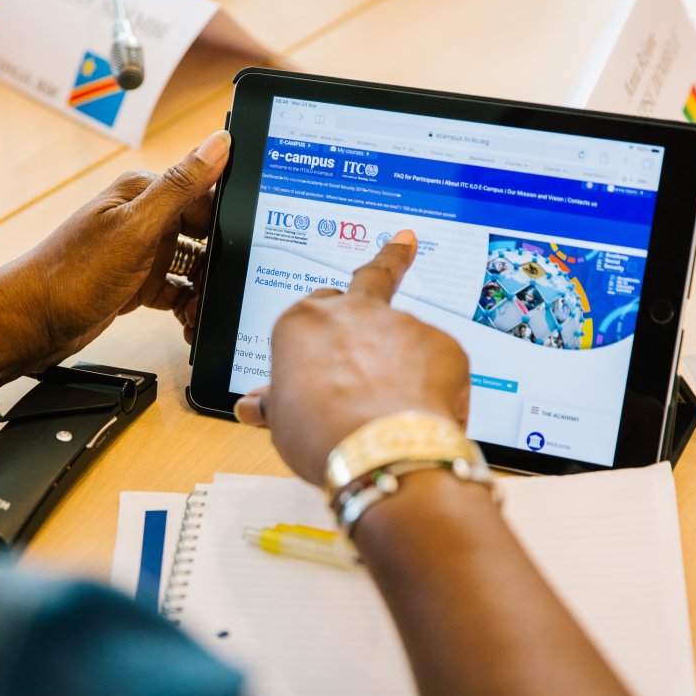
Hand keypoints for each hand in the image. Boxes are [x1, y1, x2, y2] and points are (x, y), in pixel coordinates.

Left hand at [0, 130, 228, 375]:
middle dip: (220, 261)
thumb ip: (180, 186)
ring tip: (206, 312)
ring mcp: (141, 252)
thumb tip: (219, 143)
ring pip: (193, 266)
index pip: (204, 194)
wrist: (32, 323)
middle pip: (204, 233)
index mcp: (143, 192)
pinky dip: (188, 307)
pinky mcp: (138, 283)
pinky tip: (192, 322)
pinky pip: (177, 291)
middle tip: (229, 287)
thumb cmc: (73, 274)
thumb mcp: (136, 228)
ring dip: (205, 289)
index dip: (227, 221)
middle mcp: (143, 218)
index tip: (247, 245)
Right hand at [234, 231, 471, 483]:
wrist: (380, 453)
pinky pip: (439, 361)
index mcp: (303, 323)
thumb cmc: (323, 436)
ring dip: (406, 357)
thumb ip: (276, 401)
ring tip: (399, 406)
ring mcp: (400, 324)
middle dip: (387, 261)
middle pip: (367, 280)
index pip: (313, 310)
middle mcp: (351, 311)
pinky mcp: (442, 344)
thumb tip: (253, 406)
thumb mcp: (283, 421)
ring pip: (405, 334)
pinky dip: (434, 382)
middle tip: (404, 242)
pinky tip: (422, 411)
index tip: (331, 329)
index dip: (323, 328)